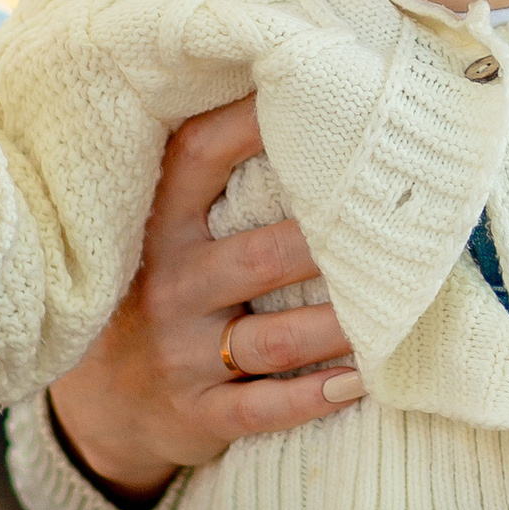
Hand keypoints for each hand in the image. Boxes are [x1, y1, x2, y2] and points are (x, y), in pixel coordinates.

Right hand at [45, 96, 363, 498]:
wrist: (102, 410)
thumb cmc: (159, 296)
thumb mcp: (164, 237)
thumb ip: (214, 186)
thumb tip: (306, 111)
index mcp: (159, 226)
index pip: (199, 158)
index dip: (251, 122)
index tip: (320, 96)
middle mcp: (169, 285)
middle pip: (263, 255)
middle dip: (334, 243)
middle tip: (406, 225)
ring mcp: (181, 354)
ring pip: (276, 339)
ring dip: (343, 327)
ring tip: (403, 309)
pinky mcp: (198, 414)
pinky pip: (266, 408)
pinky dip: (317, 397)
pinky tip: (363, 381)